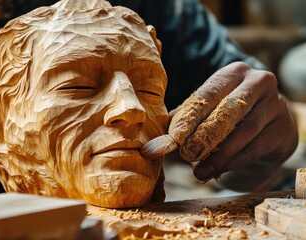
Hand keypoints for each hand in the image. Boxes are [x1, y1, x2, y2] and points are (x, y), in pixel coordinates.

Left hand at [144, 62, 297, 190]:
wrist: (270, 124)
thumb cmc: (229, 114)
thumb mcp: (207, 110)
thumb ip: (183, 120)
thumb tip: (157, 141)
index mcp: (233, 72)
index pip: (207, 94)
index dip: (189, 118)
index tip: (173, 138)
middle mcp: (258, 82)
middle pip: (227, 111)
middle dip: (204, 136)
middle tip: (186, 156)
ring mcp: (275, 104)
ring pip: (243, 132)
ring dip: (218, 156)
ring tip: (199, 172)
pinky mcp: (284, 129)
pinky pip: (255, 148)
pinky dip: (233, 162)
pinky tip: (217, 172)